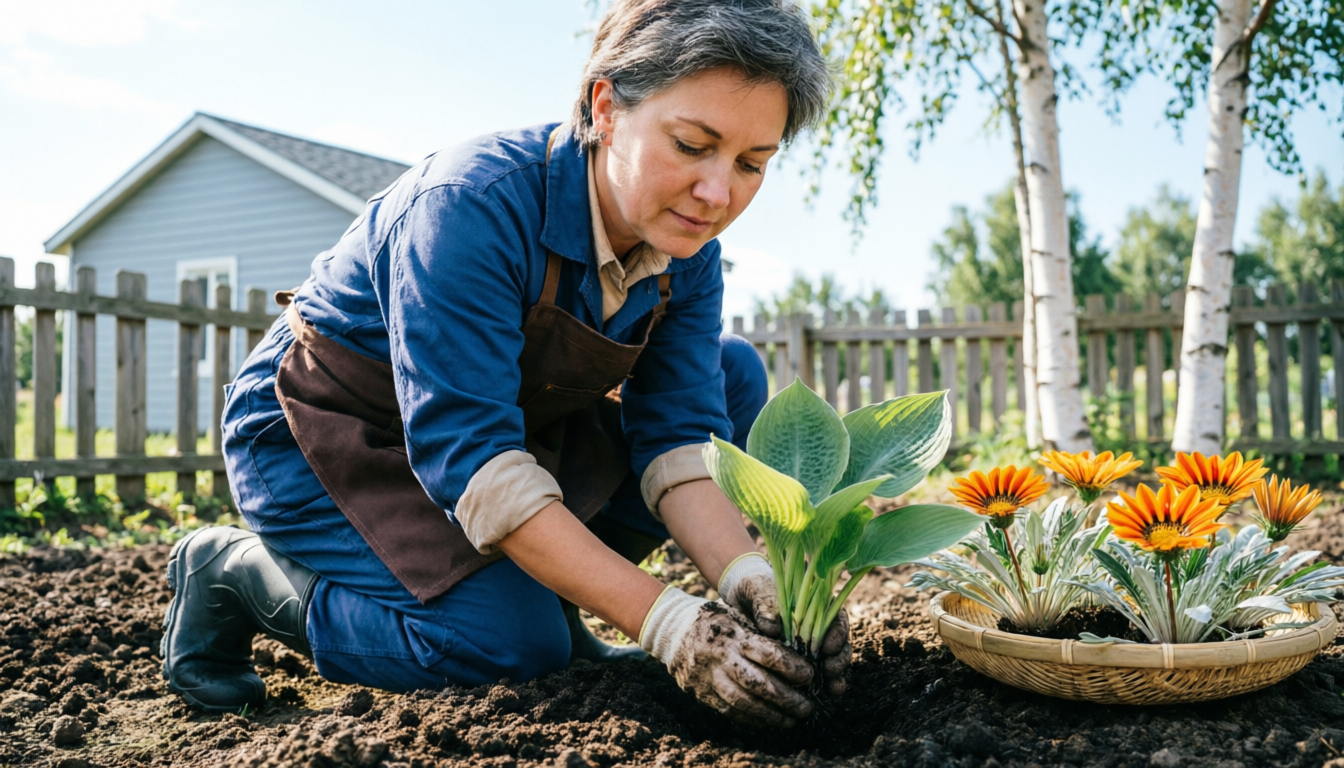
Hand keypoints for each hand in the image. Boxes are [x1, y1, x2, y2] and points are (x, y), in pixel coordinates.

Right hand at [640, 587, 813, 727]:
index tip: (809, 676)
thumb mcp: (738, 613)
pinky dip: (751, 719)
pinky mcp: (700, 693)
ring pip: (742, 703)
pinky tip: (768, 721)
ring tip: (791, 720)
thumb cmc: (716, 619)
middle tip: (806, 708)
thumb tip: (800, 647)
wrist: (672, 630)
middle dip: (785, 699)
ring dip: (770, 715)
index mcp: (732, 633)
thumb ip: (763, 629)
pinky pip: (729, 711)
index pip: (767, 653)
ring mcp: (707, 677)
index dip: (791, 667)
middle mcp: (719, 657)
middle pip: (757, 683)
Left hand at [719, 552, 851, 696]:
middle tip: (831, 671)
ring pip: (833, 662)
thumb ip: (766, 603)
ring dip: (837, 676)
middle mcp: (819, 627)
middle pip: (840, 644)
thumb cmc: (754, 589)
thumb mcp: (757, 589)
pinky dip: (824, 685)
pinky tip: (826, 696)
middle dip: (840, 660)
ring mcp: (812, 646)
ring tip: (833, 689)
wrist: (740, 600)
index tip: (827, 647)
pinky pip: (818, 675)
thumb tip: (772, 628)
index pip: (837, 619)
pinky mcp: (801, 662)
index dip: (837, 634)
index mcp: (816, 605)